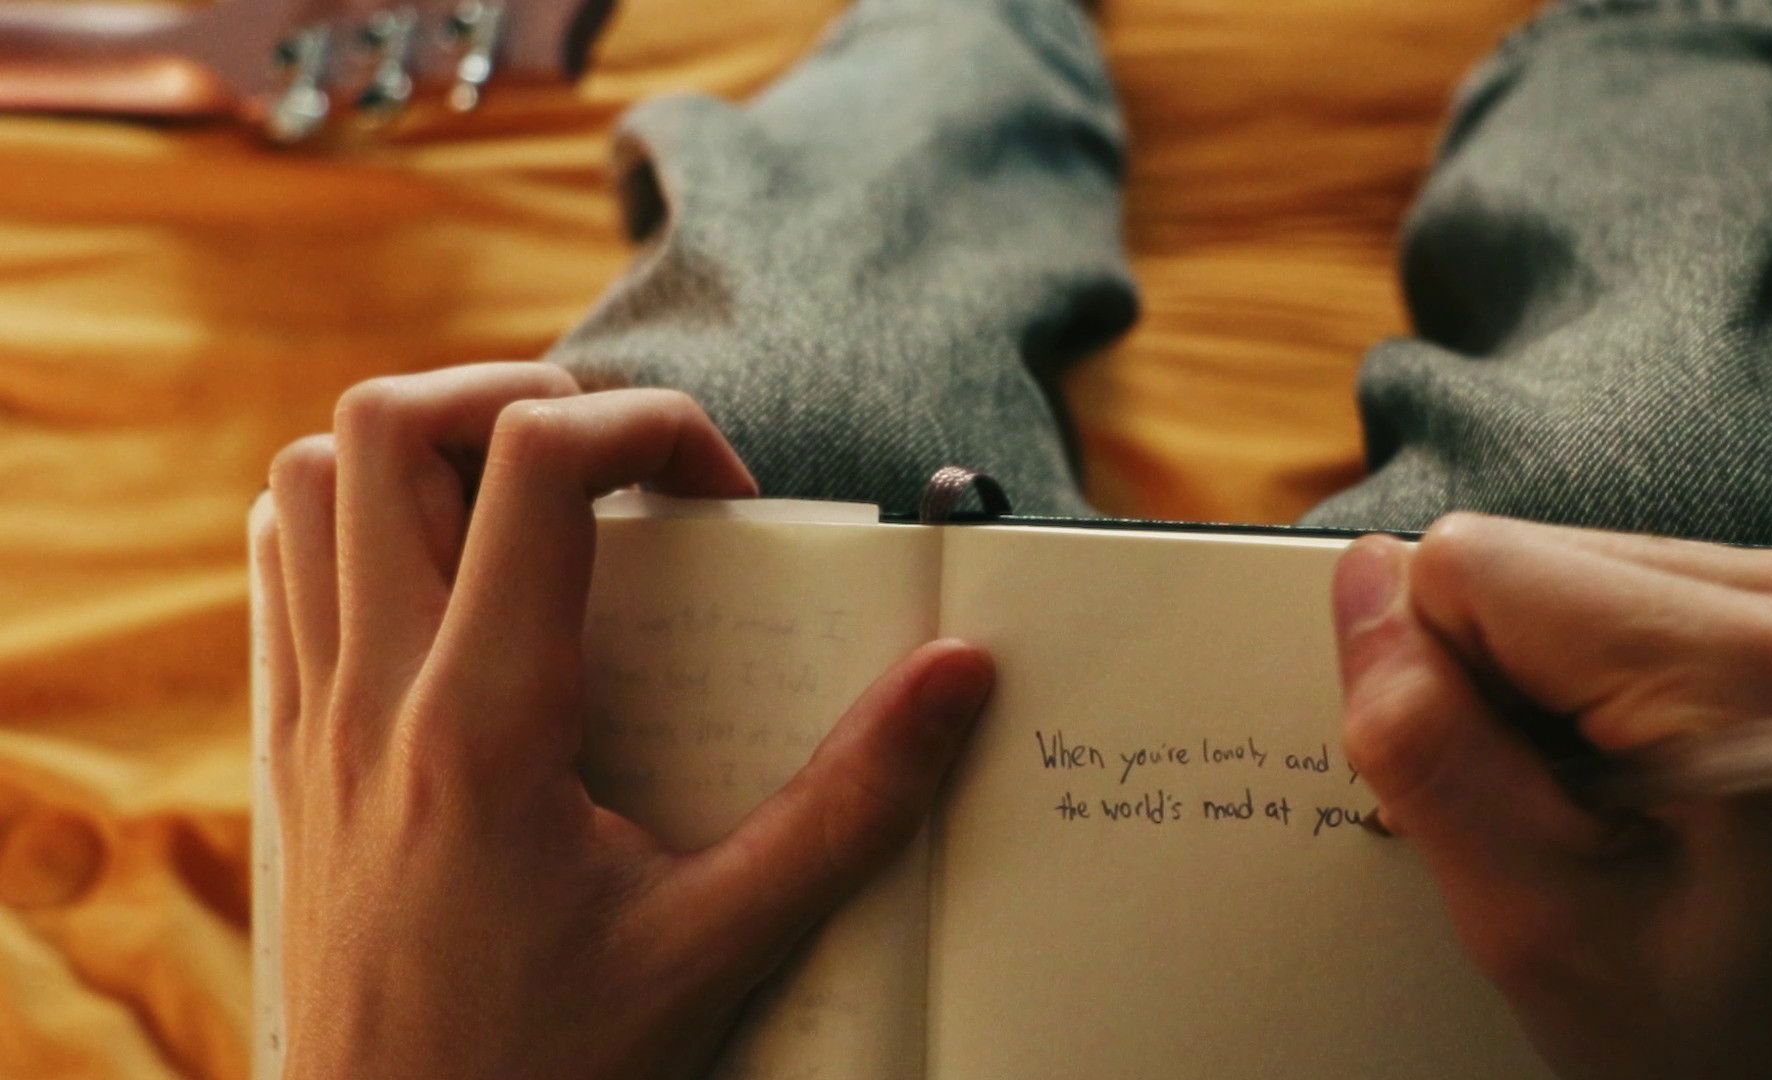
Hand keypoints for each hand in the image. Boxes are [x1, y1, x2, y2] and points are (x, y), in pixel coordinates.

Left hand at [257, 362, 993, 1079]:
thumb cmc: (547, 1063)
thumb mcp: (720, 942)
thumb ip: (852, 806)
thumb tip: (957, 680)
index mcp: (484, 723)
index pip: (533, 464)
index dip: (644, 424)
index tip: (720, 493)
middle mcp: (372, 692)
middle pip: (387, 427)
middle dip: (517, 395)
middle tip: (614, 462)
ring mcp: (309, 715)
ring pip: (307, 480)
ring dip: (423, 448)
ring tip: (529, 497)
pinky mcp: (285, 747)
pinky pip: (279, 565)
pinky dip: (352, 516)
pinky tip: (445, 574)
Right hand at [1331, 513, 1771, 1079]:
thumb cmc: (1742, 1040)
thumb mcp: (1540, 925)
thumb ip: (1431, 747)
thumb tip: (1360, 588)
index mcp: (1747, 660)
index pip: (1464, 565)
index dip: (1437, 689)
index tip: (1507, 804)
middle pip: (1518, 562)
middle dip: (1498, 694)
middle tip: (1572, 832)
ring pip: (1559, 579)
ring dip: (1551, 700)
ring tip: (1626, 822)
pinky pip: (1621, 608)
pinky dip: (1603, 698)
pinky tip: (1657, 795)